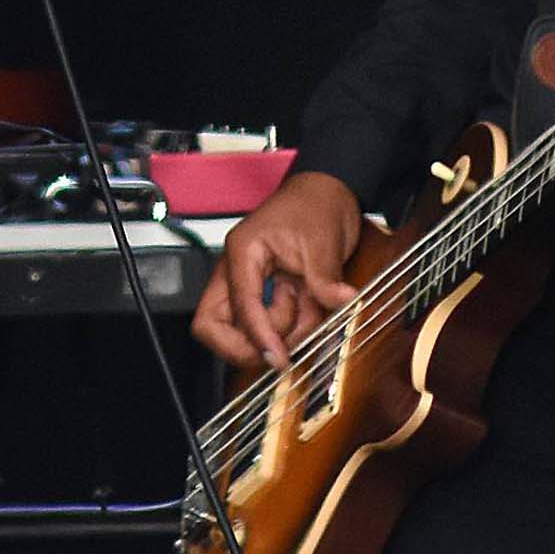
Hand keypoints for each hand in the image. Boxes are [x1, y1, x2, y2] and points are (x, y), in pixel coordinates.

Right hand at [192, 170, 362, 377]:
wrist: (327, 194)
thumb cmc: (315, 204)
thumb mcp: (322, 241)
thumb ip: (325, 278)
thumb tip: (338, 302)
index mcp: (243, 253)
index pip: (238, 306)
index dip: (256, 337)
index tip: (276, 359)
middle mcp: (239, 272)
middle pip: (216, 326)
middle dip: (249, 342)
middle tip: (282, 345)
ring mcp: (251, 286)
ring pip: (248, 331)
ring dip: (283, 331)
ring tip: (311, 303)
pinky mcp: (268, 295)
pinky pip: (273, 326)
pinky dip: (295, 326)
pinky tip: (311, 304)